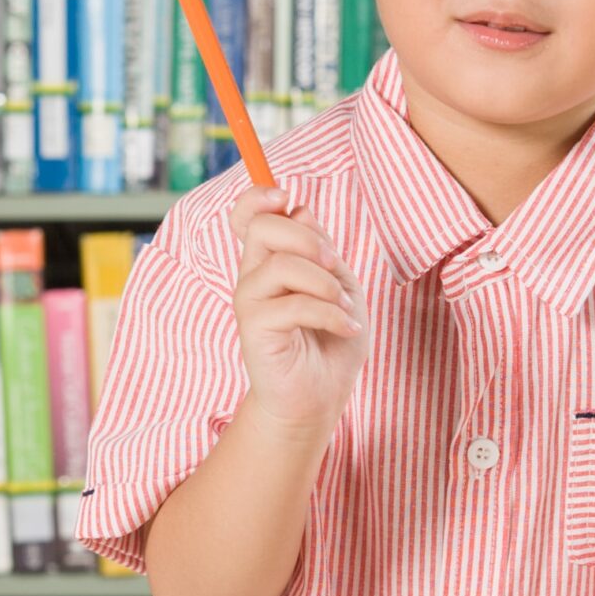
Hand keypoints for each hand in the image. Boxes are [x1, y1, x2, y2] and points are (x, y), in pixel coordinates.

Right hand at [226, 187, 369, 435]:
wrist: (319, 399)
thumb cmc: (329, 344)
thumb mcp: (339, 286)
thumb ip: (321, 250)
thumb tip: (300, 209)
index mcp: (270, 261)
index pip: (247, 215)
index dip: (259, 196)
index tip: (285, 196)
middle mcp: (253, 276)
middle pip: (264, 226)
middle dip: (308, 238)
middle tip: (334, 266)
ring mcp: (250, 302)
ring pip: (282, 265)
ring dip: (325, 283)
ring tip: (344, 309)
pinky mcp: (254, 330)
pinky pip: (293, 305)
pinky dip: (330, 314)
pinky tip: (347, 328)